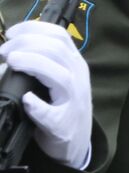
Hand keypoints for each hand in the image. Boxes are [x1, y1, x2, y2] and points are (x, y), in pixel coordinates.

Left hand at [0, 21, 91, 169]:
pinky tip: (26, 100)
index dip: (33, 29)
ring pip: (60, 76)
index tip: (10, 33)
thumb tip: (6, 57)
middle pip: (57, 51)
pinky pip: (51, 114)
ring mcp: (73, 102)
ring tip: (12, 62)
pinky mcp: (63, 125)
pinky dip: (37, 106)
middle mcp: (78, 78)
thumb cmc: (61, 106)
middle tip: (4, 51)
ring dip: (34, 64)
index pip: (59, 36)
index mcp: (74, 63)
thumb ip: (39, 63)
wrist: (75, 142)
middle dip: (26, 44)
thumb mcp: (57, 78)